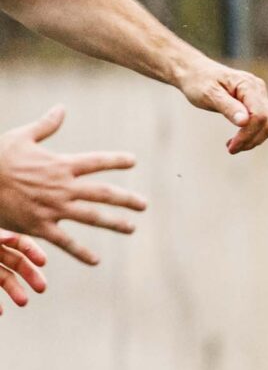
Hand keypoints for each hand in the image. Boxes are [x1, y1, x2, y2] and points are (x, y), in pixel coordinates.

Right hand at [0, 106, 146, 264]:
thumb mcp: (20, 137)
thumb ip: (45, 125)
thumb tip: (61, 108)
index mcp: (59, 165)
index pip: (96, 161)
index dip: (116, 160)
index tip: (133, 161)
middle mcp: (62, 187)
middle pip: (103, 193)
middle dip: (126, 199)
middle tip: (144, 204)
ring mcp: (53, 208)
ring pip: (92, 217)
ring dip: (115, 223)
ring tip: (131, 229)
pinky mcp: (40, 226)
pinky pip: (66, 242)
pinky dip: (81, 252)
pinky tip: (96, 261)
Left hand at [0, 233, 48, 312]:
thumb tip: (11, 238)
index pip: (19, 242)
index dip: (32, 251)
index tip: (43, 262)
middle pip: (17, 262)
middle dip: (30, 275)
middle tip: (42, 288)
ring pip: (4, 279)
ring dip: (15, 290)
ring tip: (23, 302)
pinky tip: (1, 311)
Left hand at [175, 58, 267, 152]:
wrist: (195, 72)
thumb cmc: (199, 82)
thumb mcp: (208, 94)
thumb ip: (228, 107)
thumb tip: (244, 122)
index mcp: (248, 84)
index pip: (259, 115)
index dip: (248, 133)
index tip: (230, 146)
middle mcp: (258, 89)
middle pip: (266, 121)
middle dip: (251, 139)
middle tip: (231, 149)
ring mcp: (260, 95)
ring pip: (267, 124)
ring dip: (253, 139)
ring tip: (232, 146)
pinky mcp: (256, 102)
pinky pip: (261, 122)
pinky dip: (252, 134)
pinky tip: (236, 139)